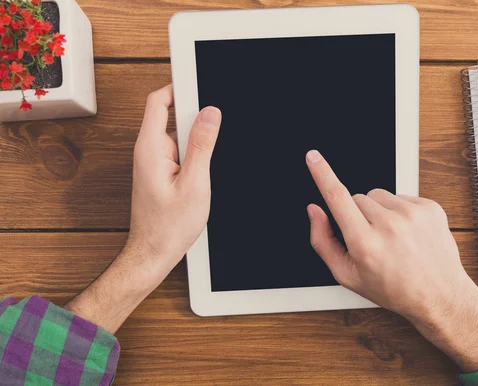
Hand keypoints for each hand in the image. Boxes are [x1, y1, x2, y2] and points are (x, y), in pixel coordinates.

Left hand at [126, 84, 221, 275]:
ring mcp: (153, 162)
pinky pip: (178, 152)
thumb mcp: (195, 183)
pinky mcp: (160, 172)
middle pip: (171, 115)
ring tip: (204, 169)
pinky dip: (192, 156)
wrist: (154, 252)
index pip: (158, 101)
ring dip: (195, 143)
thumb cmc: (169, 226)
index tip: (201, 86)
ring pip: (177, 135)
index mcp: (150, 148)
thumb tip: (211, 114)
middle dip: (195, 120)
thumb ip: (202, 145)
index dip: (179, 87)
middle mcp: (148, 151)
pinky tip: (201, 175)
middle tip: (213, 137)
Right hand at [305, 149, 477, 370]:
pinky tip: (407, 233)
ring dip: (379, 210)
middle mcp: (389, 225)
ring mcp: (412, 214)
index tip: (313, 157)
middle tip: (371, 238)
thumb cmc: (393, 289)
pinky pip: (401, 196)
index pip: (337, 198)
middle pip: (357, 197)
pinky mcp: (429, 208)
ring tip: (391, 237)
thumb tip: (314, 211)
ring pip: (378, 195)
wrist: (439, 295)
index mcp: (365, 243)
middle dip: (357, 213)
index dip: (322, 174)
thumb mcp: (348, 276)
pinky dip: (400, 211)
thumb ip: (323, 241)